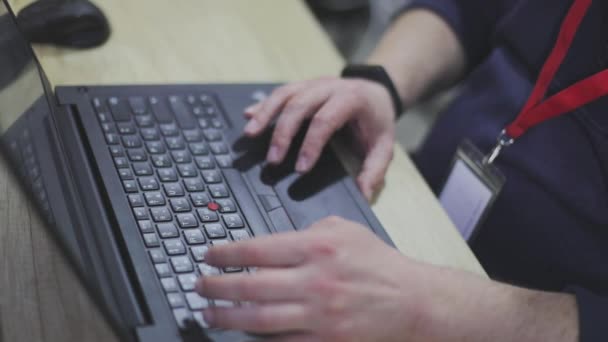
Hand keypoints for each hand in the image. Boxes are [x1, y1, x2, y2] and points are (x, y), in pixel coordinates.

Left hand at [195, 216, 426, 340]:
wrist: (412, 301)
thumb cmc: (379, 264)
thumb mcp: (346, 230)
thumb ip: (310, 229)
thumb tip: (276, 240)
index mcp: (317, 247)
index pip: (257, 249)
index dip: (225, 253)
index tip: (208, 255)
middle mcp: (314, 281)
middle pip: (250, 286)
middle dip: (216, 286)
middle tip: (199, 285)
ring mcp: (319, 315)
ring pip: (259, 319)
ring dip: (227, 317)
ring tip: (209, 313)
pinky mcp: (326, 340)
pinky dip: (258, 339)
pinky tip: (244, 333)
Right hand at [243, 77, 396, 199]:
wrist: (377, 90)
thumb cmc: (377, 119)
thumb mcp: (385, 144)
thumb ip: (375, 169)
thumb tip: (363, 193)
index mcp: (351, 99)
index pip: (325, 120)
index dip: (310, 144)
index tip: (300, 168)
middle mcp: (329, 87)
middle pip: (299, 104)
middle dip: (283, 132)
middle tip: (273, 159)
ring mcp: (314, 84)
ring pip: (285, 94)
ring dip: (265, 113)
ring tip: (250, 133)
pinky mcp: (303, 86)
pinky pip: (281, 92)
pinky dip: (264, 104)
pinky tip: (249, 115)